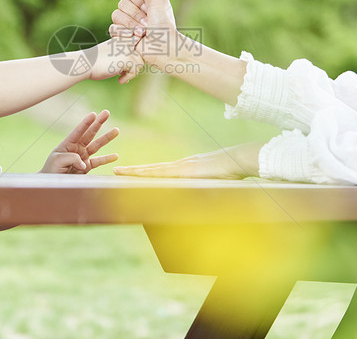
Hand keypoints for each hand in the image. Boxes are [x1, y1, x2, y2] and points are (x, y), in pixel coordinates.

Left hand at [40, 110, 119, 173]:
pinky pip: (98, 162)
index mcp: (67, 144)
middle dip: (99, 123)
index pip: (78, 131)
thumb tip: (84, 163)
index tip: (93, 114)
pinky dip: (107, 159)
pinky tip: (115, 155)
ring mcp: (82, 157)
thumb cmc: (50, 170)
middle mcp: (76, 148)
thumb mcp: (57, 160)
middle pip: (90, 134)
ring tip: (116, 130)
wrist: (50, 185)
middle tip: (107, 113)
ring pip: (97, 145)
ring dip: (106, 138)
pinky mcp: (86, 167)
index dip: (86, 123)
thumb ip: (71, 158)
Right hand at [89, 34, 143, 83]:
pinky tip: (119, 79)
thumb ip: (124, 56)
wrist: (86, 63)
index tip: (125, 64)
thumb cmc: (97, 61)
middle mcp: (127, 40)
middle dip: (136, 64)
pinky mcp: (128, 58)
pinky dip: (128, 77)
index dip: (136, 54)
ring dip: (132, 72)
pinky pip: (135, 70)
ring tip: (121, 75)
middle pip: (142, 53)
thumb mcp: (113, 54)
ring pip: (140, 62)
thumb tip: (137, 66)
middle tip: (125, 71)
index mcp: (122, 36)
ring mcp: (128, 48)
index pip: (138, 43)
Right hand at [110, 0, 178, 69]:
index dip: (138, 0)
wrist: (163, 47)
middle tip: (148, 23)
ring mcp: (127, 24)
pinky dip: (124, 33)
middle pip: (122, 3)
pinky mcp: (122, 36)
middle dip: (135, 14)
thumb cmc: (164, 24)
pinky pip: (112, 28)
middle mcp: (134, 12)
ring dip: (131, 24)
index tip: (150, 9)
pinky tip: (134, 38)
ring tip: (143, 32)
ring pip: (116, 15)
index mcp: (143, 2)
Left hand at [112, 143, 262, 178]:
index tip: (130, 172)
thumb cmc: (232, 172)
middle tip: (115, 170)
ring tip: (119, 172)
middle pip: (152, 168)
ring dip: (136, 172)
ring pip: (155, 170)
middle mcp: (182, 165)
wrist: (241, 159)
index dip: (144, 171)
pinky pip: (166, 174)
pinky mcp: (189, 170)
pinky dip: (152, 175)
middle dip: (133, 170)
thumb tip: (200, 197)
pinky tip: (141, 176)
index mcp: (186, 168)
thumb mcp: (215, 182)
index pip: (160, 170)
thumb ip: (205, 187)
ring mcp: (184, 166)